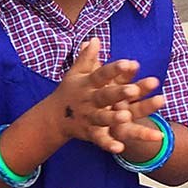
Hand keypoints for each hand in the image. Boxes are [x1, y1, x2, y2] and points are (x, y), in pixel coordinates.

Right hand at [47, 38, 163, 153]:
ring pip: (102, 118)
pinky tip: (120, 148)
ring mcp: (88, 117)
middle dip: (118, 93)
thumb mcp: (77, 73)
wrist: (54, 116)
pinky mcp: (89, 133)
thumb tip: (94, 39)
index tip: (131, 63)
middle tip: (133, 89)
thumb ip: (87, 58)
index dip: (115, 69)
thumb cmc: (71, 90)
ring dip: (113, 119)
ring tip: (126, 117)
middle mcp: (88, 100)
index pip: (101, 74)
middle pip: (104, 96)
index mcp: (87, 83)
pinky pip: (99, 139)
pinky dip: (108, 144)